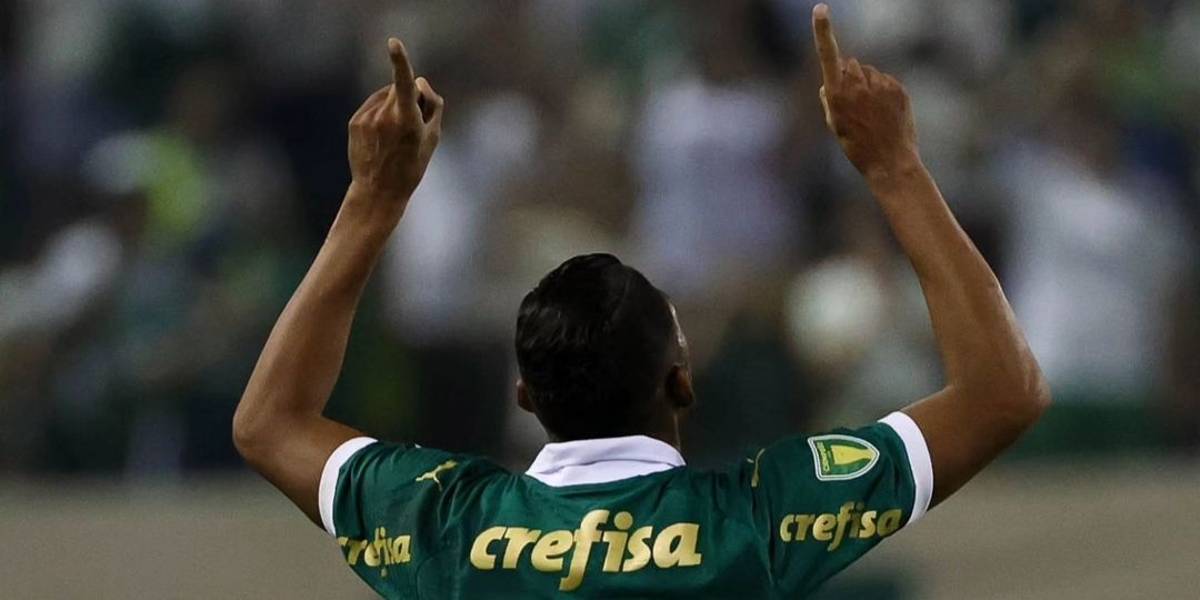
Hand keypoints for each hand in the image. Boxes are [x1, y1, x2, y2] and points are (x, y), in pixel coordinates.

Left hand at [347, 37, 444, 205]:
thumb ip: (433, 105)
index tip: (393, 42)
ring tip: (395, 136)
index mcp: (408, 121)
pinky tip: (381, 136)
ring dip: (393, 105)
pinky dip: (379, 114)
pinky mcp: (355, 121)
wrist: (379, 191)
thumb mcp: (433, 138)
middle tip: (413, 124)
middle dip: (409, 96)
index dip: (400, 61)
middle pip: (401, 88)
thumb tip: (420, 80)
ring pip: (386, 95)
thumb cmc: (412, 166)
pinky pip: (372, 105)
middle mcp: (385, 116)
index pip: (404, 83)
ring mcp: (367, 118)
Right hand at [812, 4, 918, 178]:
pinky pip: (885, 81)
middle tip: (854, 104)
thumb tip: (829, 82)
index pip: (828, 55)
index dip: (823, 31)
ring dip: (867, 85)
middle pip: (850, 64)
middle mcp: (857, 86)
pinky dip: (883, 92)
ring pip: (868, 72)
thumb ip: (829, 99)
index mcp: (837, 95)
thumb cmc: (857, 147)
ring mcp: (879, 86)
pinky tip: (884, 113)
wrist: (890, 162)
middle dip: (849, 76)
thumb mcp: (834, 125)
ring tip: (871, 113)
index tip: (820, 9)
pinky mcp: (897, 88)